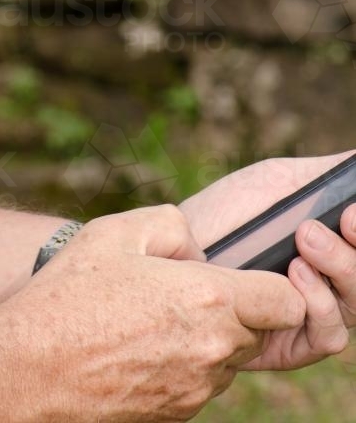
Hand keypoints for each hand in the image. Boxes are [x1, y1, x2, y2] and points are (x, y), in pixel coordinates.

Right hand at [2, 206, 304, 421]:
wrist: (26, 372)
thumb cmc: (67, 298)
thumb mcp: (114, 232)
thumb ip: (171, 224)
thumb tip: (196, 251)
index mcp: (207, 300)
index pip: (286, 302)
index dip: (271, 285)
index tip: (240, 276)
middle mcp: (211, 352)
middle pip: (257, 331)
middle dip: (232, 308)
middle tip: (177, 290)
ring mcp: (194, 390)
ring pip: (226, 359)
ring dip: (205, 337)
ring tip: (147, 317)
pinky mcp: (175, 414)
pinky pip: (197, 383)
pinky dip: (180, 363)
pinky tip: (135, 345)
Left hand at [180, 153, 355, 370]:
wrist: (182, 243)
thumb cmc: (231, 211)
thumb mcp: (280, 181)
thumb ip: (325, 177)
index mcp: (336, 248)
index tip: (351, 210)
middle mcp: (332, 284)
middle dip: (355, 250)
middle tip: (339, 219)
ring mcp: (313, 315)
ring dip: (342, 268)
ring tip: (306, 237)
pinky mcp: (289, 344)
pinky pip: (327, 337)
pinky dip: (320, 305)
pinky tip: (296, 274)